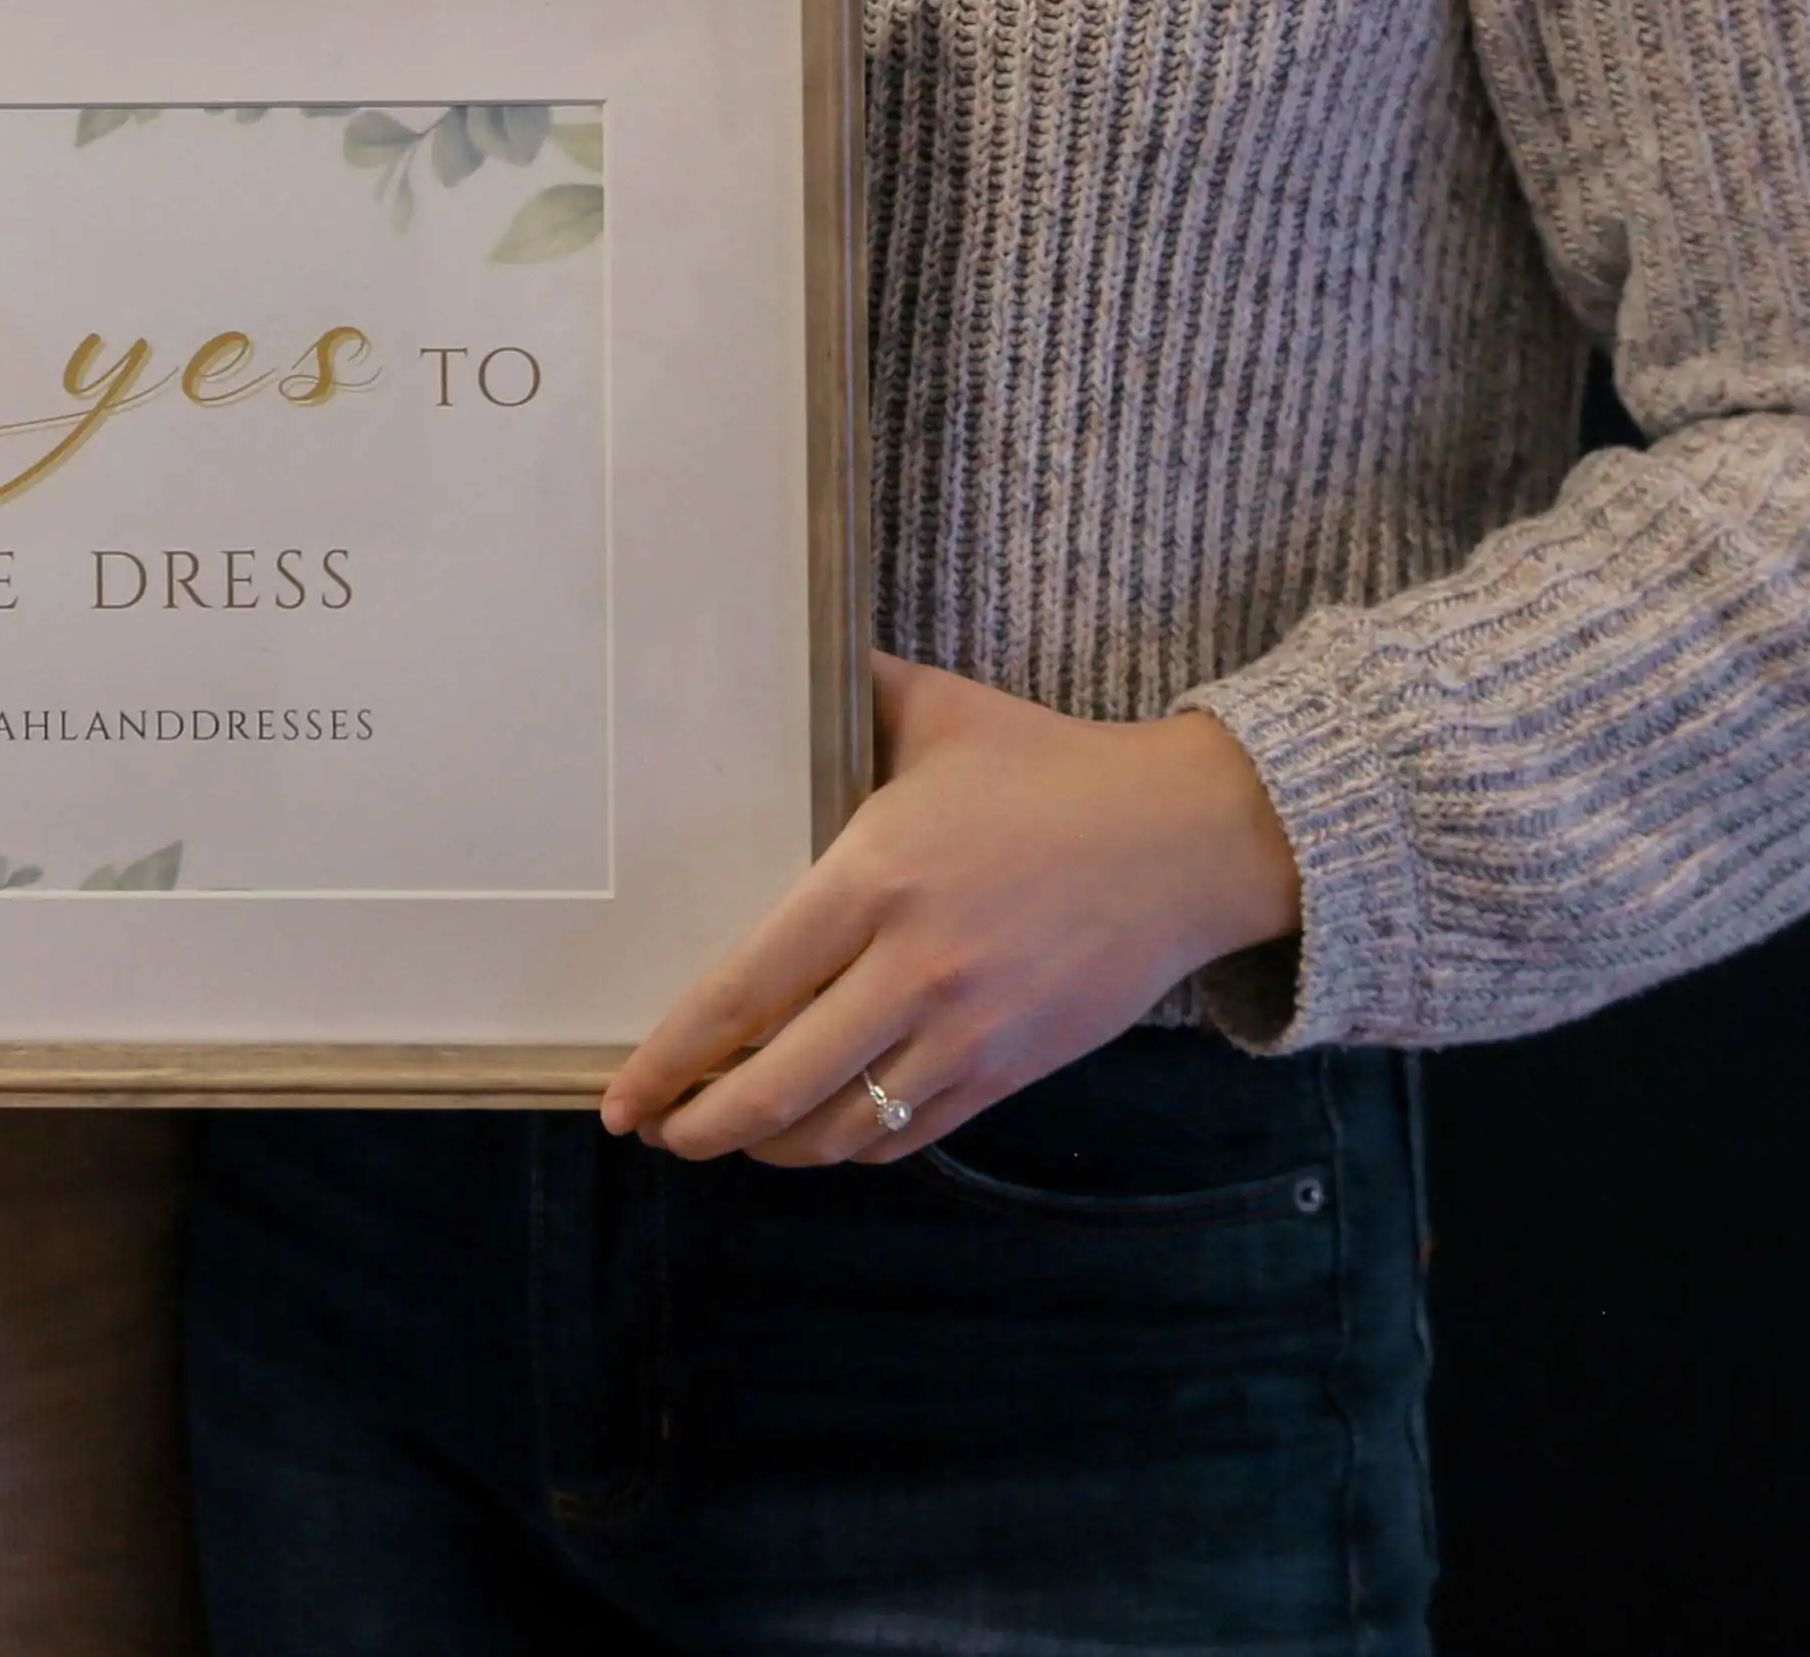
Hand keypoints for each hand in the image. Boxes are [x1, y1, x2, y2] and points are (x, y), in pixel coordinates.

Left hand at [600, 655, 1301, 1170]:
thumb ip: (851, 693)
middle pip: (779, 1083)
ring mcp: (968, 1032)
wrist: (1185, 839)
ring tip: (730, 1139)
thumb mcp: (941, 713)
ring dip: (772, 1148)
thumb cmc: (1052, 770)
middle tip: (662, 1129)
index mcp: (877, 879)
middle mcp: (915, 969)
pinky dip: (853, 1147)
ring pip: (842, 1127)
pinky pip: (911, 1134)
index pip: (743, 993)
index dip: (672, 1058)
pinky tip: (821, 1137)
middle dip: (703, 1124)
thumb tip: (782, 659)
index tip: (624, 1096)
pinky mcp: (1013, 1070)